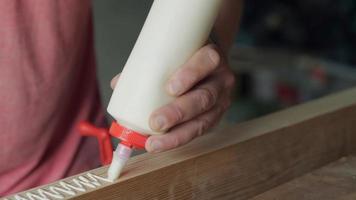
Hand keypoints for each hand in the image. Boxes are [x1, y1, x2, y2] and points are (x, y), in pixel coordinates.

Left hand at [111, 44, 234, 152]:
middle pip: (204, 97)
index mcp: (212, 57)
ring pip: (204, 120)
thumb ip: (149, 64)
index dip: (190, 74)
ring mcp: (221, 100)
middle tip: (155, 122)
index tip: (170, 88)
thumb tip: (118, 84)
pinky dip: (180, 138)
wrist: (209, 60)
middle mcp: (221, 79)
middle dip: (179, 112)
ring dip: (178, 134)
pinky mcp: (215, 116)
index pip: (208, 61)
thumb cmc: (187, 56)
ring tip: (154, 143)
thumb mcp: (174, 52)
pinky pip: (200, 130)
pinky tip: (162, 144)